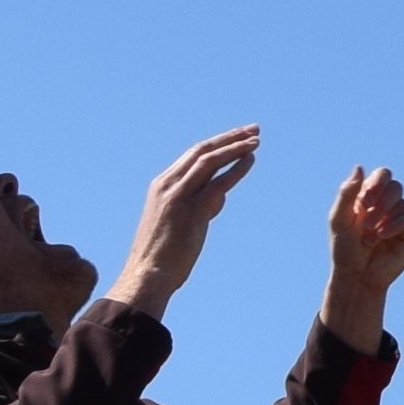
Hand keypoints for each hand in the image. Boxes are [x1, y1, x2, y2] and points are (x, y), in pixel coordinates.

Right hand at [105, 125, 261, 323]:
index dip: (217, 143)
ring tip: (256, 139)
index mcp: (160, 186)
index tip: (237, 136)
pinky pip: (219, 183)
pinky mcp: (192, 211)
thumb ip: (199, 205)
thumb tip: (220, 197)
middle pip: (202, 150)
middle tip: (253, 129)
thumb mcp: (178, 222)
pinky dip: (236, 168)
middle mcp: (168, 185)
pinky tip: (251, 160)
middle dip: (229, 137)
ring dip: (235, 147)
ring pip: (210, 160)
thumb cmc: (162, 255)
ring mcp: (179, 196)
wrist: (147, 275)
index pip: (192, 155)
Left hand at [320, 166, 403, 352]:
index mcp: (369, 197)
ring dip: (383, 217)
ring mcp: (398, 218)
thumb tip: (359, 167)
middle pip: (395, 186)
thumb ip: (347, 193)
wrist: (356, 276)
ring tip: (369, 237)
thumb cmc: (344, 248)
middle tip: (365, 220)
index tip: (364, 201)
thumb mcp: (339, 219)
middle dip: (381, 200)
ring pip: (402, 202)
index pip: (382, 176)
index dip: (377, 182)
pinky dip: (396, 224)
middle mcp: (386, 205)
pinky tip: (382, 236)